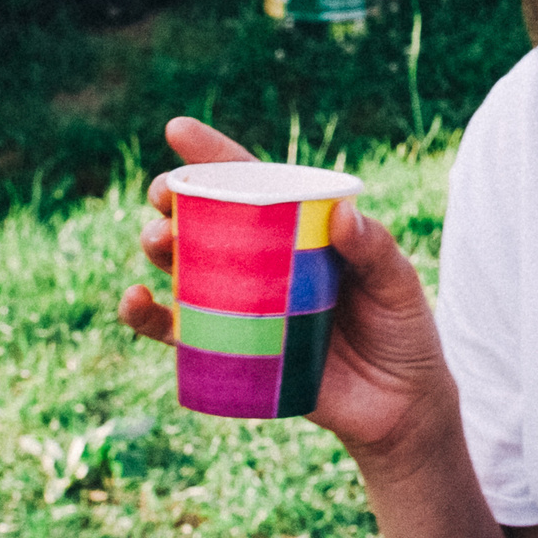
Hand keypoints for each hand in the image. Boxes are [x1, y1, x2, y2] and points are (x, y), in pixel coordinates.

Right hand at [117, 116, 455, 462]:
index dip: (213, 157)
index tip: (177, 130)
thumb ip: (376, 251)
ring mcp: (242, 307)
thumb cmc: (402, 332)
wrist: (399, 407)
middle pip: (206, 219)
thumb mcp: (399, 286)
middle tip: (163, 194)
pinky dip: (148, 317)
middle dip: (174, 198)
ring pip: (183, 267)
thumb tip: (341, 214)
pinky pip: (177, 332)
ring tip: (157, 242)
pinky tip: (134, 301)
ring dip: (158, 248)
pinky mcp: (230, 353)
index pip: (254, 184)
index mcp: (299, 232)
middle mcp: (264, 263)